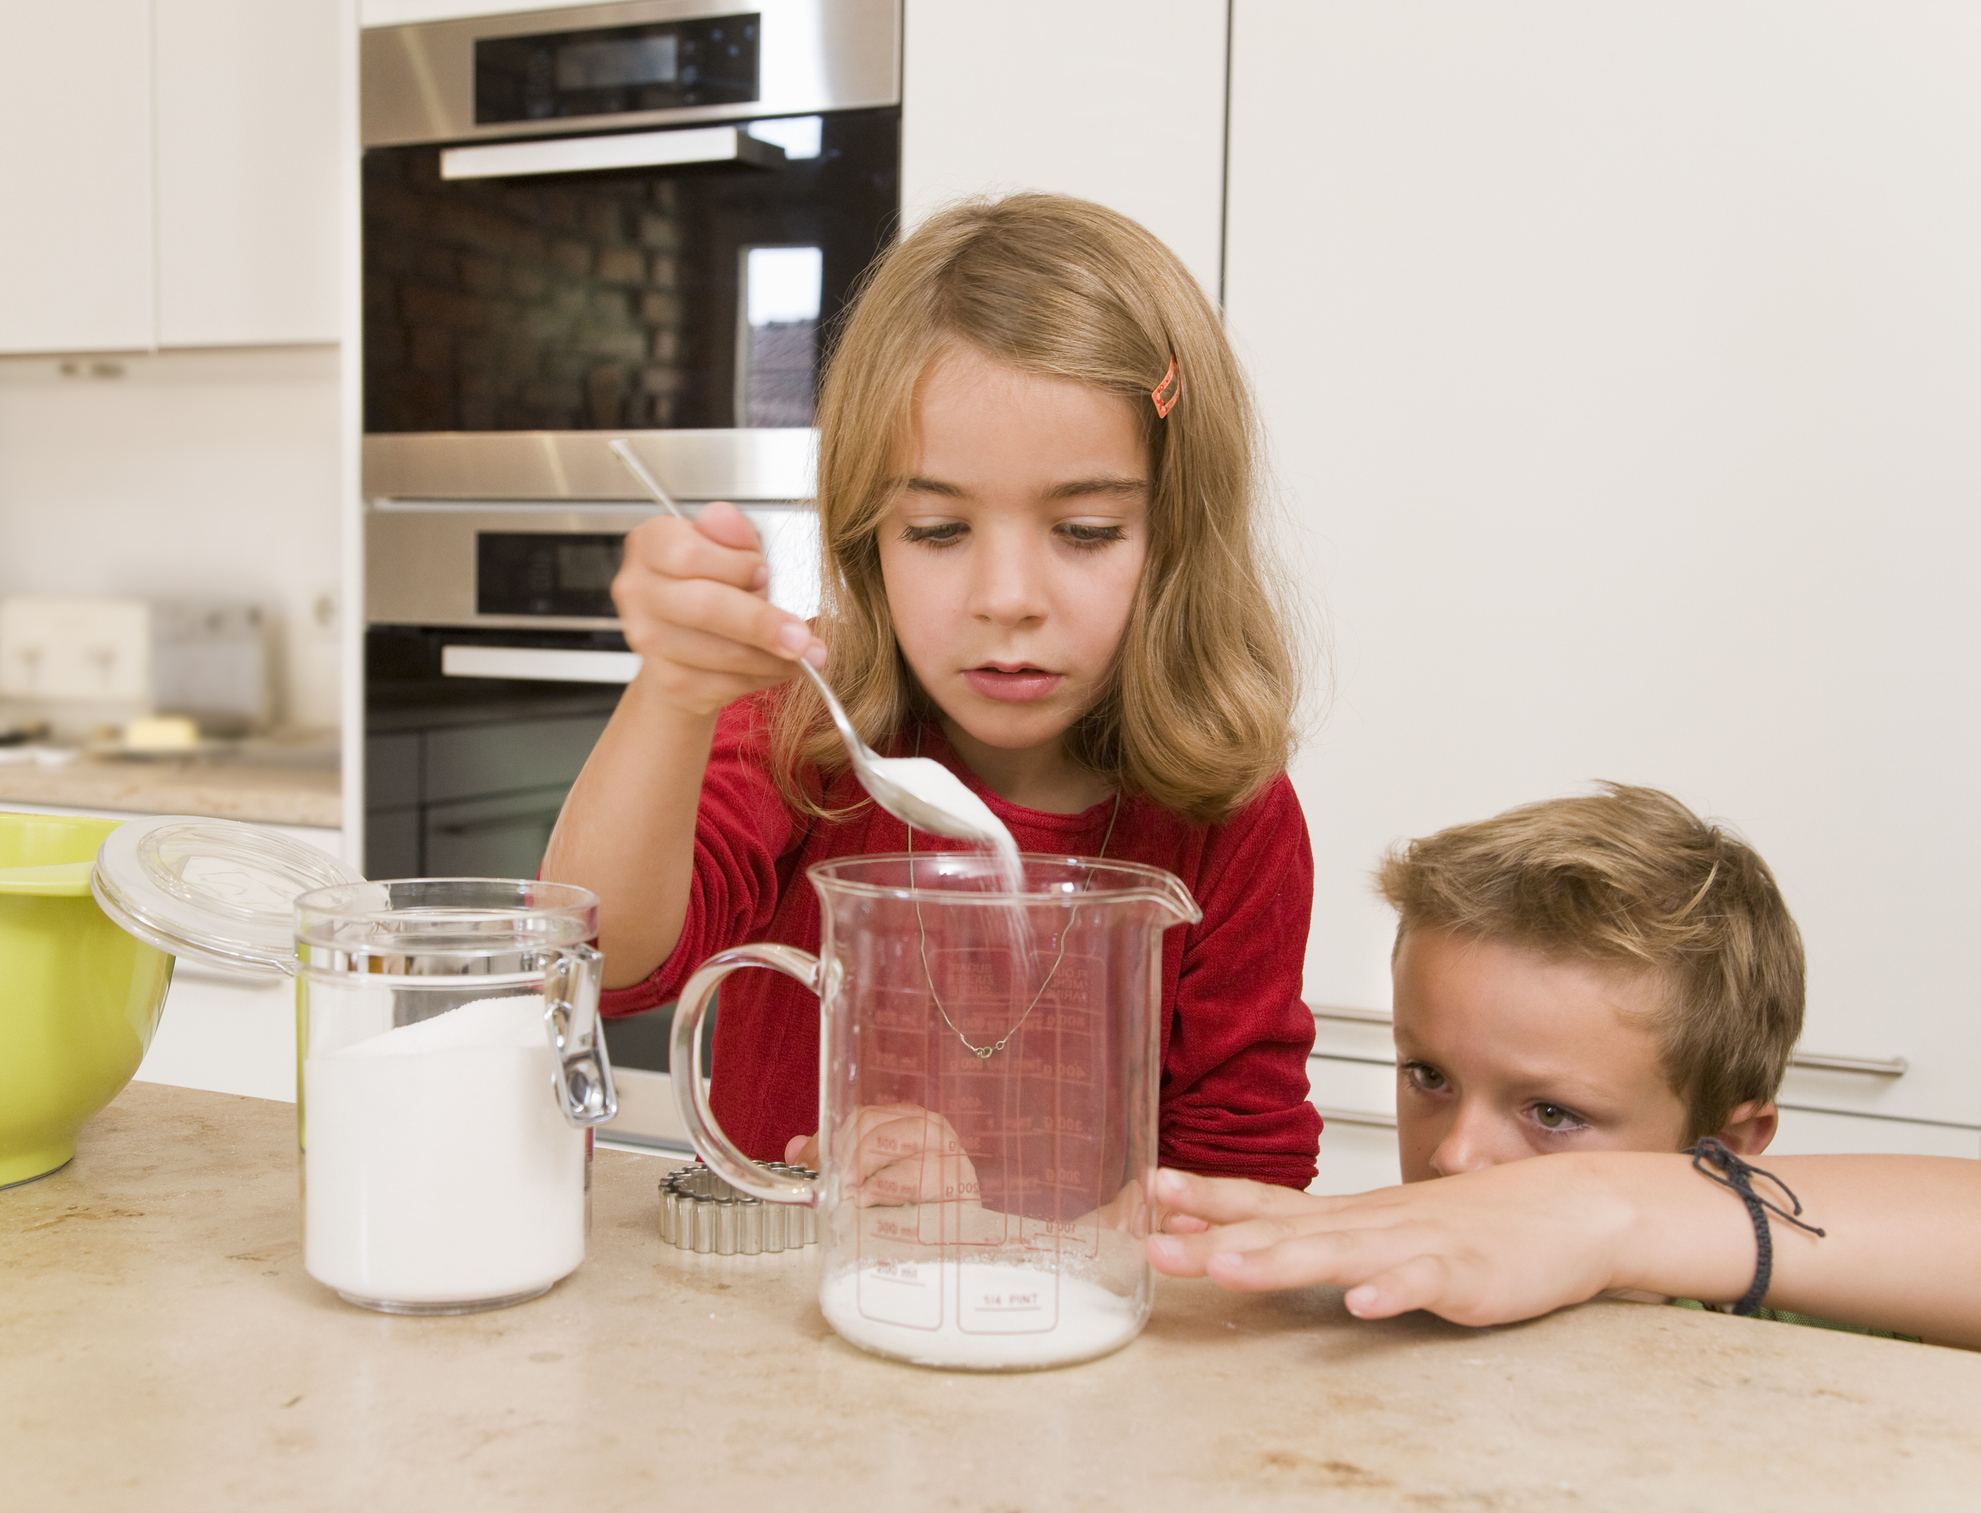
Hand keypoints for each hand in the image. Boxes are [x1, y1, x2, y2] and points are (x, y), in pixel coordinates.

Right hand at [612, 503, 825, 716]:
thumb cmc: (712, 589)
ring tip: (804, 651)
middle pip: (704, 607)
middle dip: (762, 623)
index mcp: (650, 544)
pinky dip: (765, 676)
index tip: (765, 572)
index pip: (687, 554)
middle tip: (801, 636)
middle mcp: (638, 592)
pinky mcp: (670, 682)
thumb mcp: (730, 552)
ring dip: (773, 656)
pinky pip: (727, 683)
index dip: (735, 566)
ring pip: (722, 652)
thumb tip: (726, 517)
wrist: (685, 649)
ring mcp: (649, 640)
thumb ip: (734, 536)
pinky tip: (780, 665)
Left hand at [786, 1105, 981, 1208]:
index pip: (860, 1116)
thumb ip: (836, 1164)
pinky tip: (870, 1201)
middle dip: (842, 1156)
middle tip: (831, 1185)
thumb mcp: (872, 1185)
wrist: (961, 1251)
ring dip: (861, 1168)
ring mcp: (947, 1152)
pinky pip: (915, 1174)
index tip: (810, 1168)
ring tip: (849, 1195)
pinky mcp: (959, 1180)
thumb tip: (795, 1149)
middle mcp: (930, 1128)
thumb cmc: (914, 1214)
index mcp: (908, 1122)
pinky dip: (885, 1186)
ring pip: (889, 1142)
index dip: (829, 1141)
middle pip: (871, 1124)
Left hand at [1144, 1161, 1636, 1327]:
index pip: (1265, 1201)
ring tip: (1228, 1267)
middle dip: (1215, 1237)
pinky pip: (1424, 1283)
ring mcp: (1416, 1244)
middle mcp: (1371, 1223)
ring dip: (1279, 1259)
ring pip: (1338, 1251)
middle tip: (1156, 1244)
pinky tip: (1364, 1303)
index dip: (1206, 1198)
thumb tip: (1234, 1236)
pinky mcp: (1465, 1274)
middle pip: (1282, 1229)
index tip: (1148, 1192)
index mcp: (1349, 1215)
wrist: (1568, 1209)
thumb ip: (1314, 1235)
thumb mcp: (1381, 1227)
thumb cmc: (1473, 1223)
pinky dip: (1392, 1291)